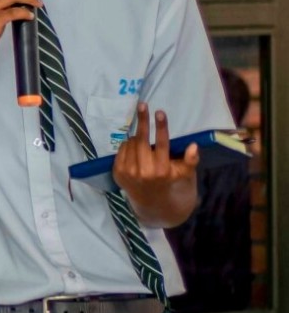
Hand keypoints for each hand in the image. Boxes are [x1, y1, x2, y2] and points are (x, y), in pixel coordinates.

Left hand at [112, 103, 200, 227]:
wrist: (154, 207)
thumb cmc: (173, 185)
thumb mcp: (186, 175)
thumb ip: (190, 161)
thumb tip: (194, 146)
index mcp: (162, 171)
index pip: (161, 144)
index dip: (161, 126)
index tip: (159, 112)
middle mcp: (143, 172)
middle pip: (141, 140)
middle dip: (143, 121)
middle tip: (143, 106)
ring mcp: (128, 173)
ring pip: (130, 144)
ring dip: (137, 136)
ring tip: (143, 136)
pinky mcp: (118, 174)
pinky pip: (121, 150)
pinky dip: (128, 145)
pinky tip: (135, 147)